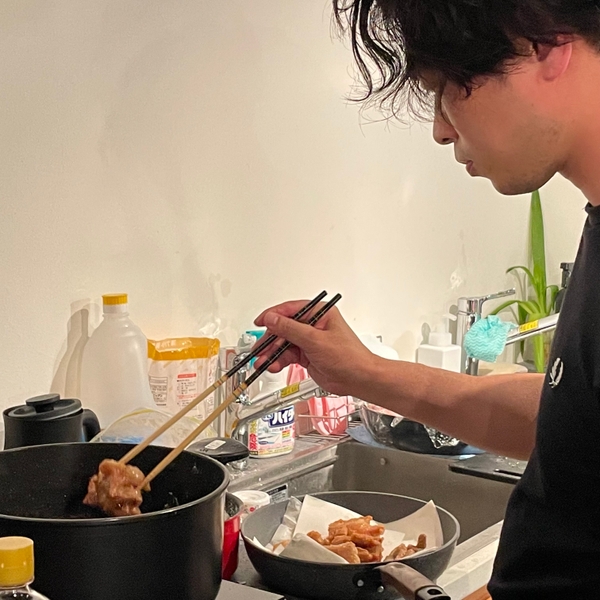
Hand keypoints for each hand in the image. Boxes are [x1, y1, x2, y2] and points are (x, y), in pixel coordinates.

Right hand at [253, 300, 378, 396]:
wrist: (358, 379)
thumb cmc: (349, 357)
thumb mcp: (315, 340)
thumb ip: (290, 329)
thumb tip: (272, 319)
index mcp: (319, 313)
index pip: (290, 310)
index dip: (273, 316)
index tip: (260, 322)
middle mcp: (313, 325)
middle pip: (284, 328)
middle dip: (270, 340)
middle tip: (260, 349)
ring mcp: (310, 340)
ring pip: (284, 343)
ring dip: (272, 353)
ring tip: (263, 362)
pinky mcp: (307, 355)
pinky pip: (288, 355)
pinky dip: (279, 361)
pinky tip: (273, 366)